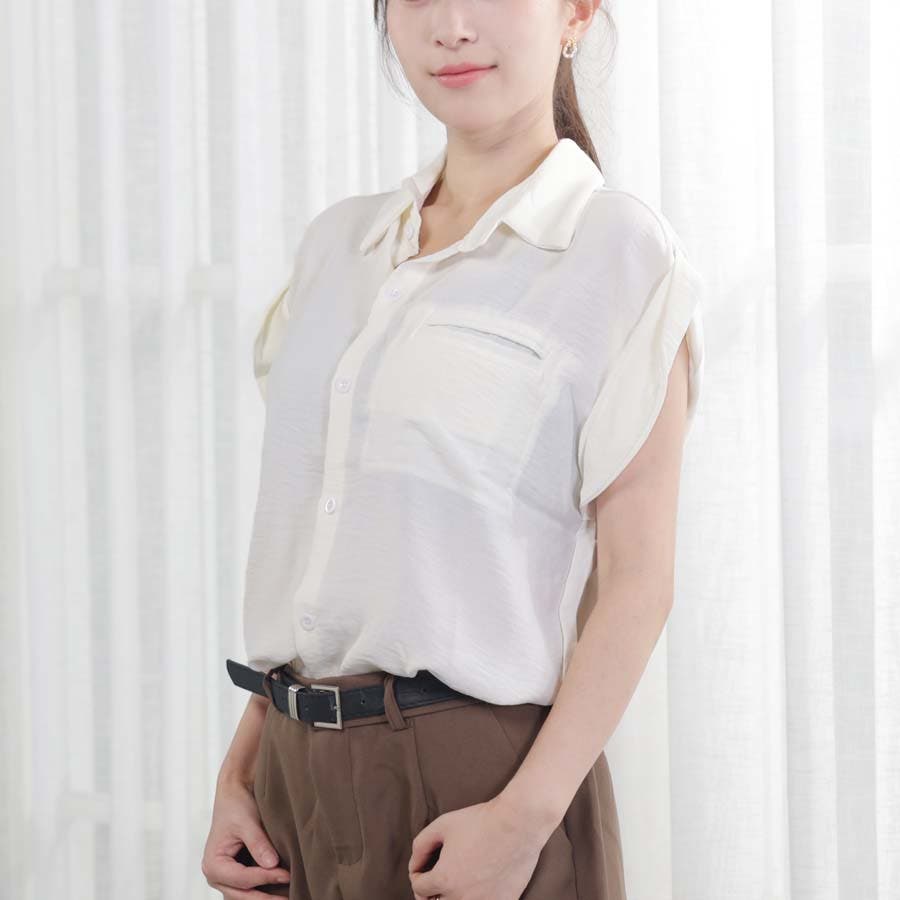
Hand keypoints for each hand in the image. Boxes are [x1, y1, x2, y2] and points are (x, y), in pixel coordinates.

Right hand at [201, 775, 291, 897]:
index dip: (266, 878)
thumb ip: (258, 843)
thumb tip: (272, 865)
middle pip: (243, 895)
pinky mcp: (236, 874)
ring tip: (289, 896)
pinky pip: (249, 889)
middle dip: (266, 898)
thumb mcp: (247, 822)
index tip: (288, 875)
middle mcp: (216, 876)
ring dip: (266, 897)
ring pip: (246, 896)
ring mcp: (225, 878)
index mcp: (213, 863)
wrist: (234, 794)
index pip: (242, 879)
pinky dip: (264, 890)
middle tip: (291, 897)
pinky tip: (282, 889)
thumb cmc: (237, 805)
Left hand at [407, 793, 553, 899]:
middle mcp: (461, 898)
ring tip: (455, 884)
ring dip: (451, 898)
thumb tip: (415, 864)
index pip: (419, 888)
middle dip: (430, 893)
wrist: (518, 823)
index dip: (417, 874)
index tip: (422, 868)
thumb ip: (421, 845)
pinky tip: (478, 888)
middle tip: (435, 881)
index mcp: (444, 879)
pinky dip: (476, 899)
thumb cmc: (480, 821)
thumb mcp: (442, 824)